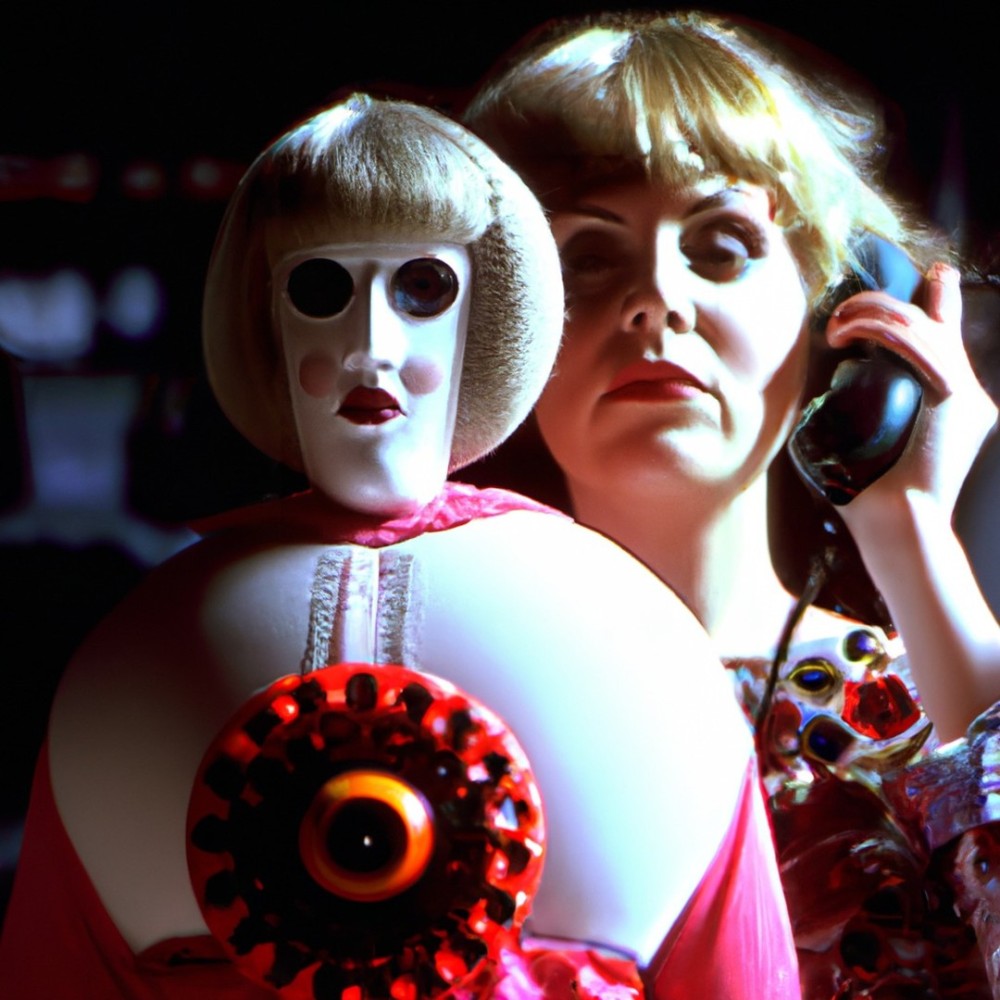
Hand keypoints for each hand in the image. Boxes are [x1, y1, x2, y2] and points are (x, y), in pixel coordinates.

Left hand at [824, 263, 996, 518]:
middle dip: (882, 305)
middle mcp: (966, 393)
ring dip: (872, 315)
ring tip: (835, 328)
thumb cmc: (869, 494)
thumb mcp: (861, 440)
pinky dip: (884, 332)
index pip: (945, 336)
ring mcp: (968, 396)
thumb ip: (858, 409)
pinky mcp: (961, 401)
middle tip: (840, 316)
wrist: (897, 527)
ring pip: (921, 327)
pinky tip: (853, 334)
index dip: (942, 298)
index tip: (934, 272)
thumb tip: (822, 384)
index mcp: (950, 401)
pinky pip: (921, 347)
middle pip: (930, 323)